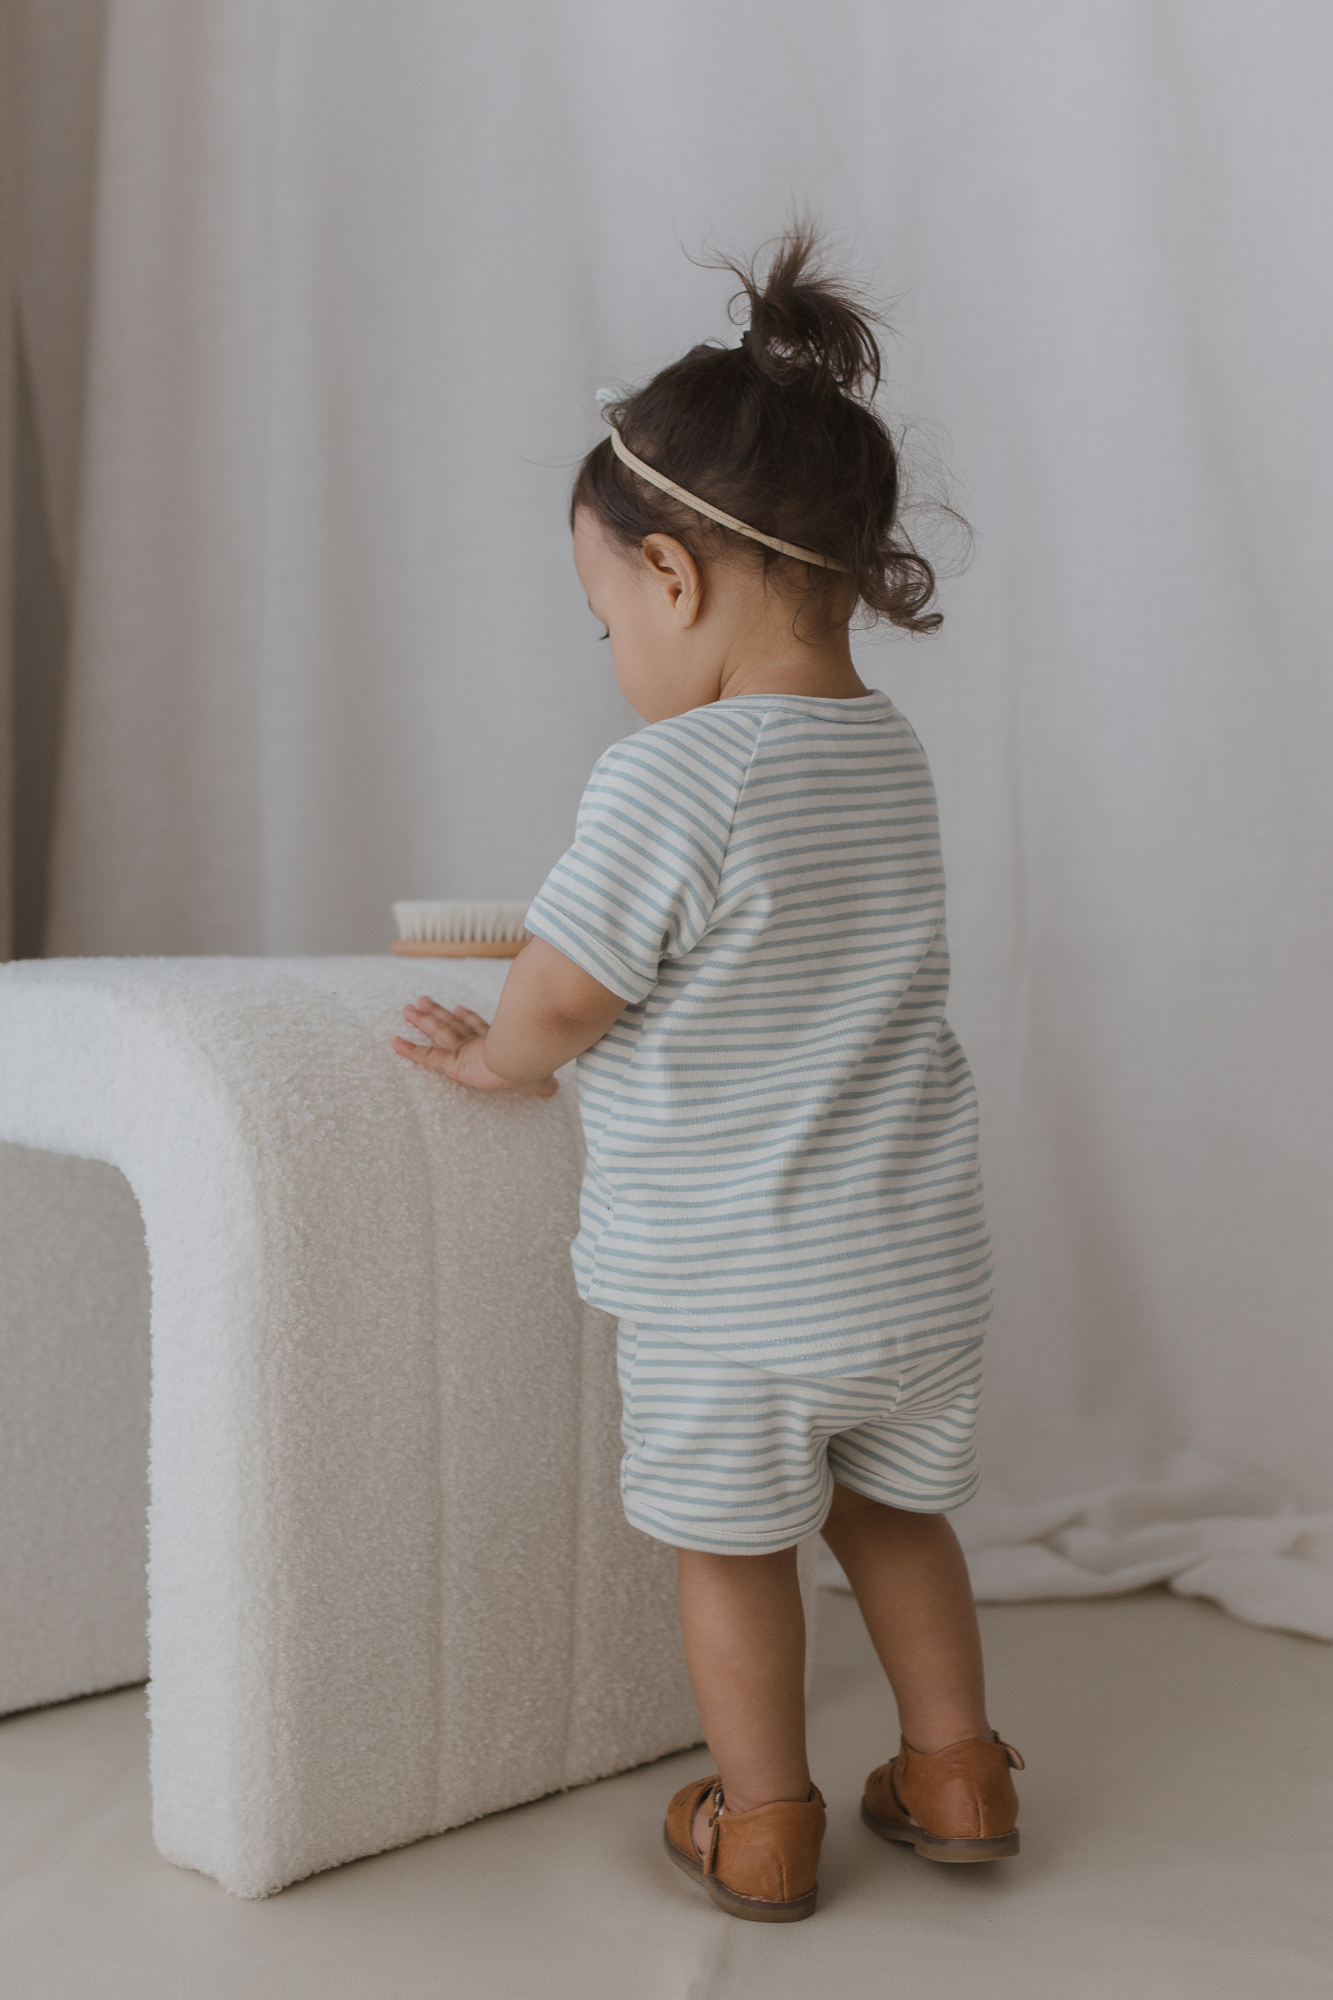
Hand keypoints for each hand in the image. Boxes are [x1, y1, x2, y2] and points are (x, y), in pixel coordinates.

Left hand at [393, 996, 558, 1095]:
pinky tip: (394, 1043)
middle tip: (421, 1001)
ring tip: (407, 1009)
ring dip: (423, 1021)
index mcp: (498, 1044)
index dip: (467, 1018)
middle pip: (454, 1025)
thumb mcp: (541, 1079)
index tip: (456, 1008)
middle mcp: (479, 1042)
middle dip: (437, 1013)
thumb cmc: (536, 1068)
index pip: (479, 1029)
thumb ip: (544, 1083)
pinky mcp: (454, 1062)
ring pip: (440, 1032)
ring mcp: (466, 1050)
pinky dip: (411, 1050)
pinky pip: (428, 1057)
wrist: (527, 1061)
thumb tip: (554, 1088)